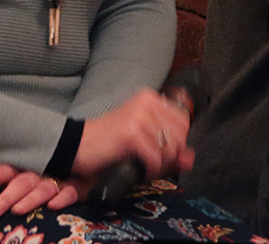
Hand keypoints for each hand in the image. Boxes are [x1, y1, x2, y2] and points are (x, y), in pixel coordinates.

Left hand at [0, 164, 83, 215]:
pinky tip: (53, 206)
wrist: (94, 144)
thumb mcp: (29, 162)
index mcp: (25, 163)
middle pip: (20, 182)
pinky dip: (62, 198)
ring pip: (42, 188)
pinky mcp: (79, 185)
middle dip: (5, 196)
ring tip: (17, 211)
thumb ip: (3, 170)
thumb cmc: (53, 158)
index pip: (1, 170)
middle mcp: (39, 170)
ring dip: (29, 199)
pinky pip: (71, 193)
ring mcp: (59, 177)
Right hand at [71, 88, 194, 181]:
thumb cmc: (109, 142)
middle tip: (156, 164)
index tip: (166, 153)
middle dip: (172, 156)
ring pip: (169, 149)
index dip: (179, 142)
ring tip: (147, 167)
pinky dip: (151, 170)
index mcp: (150, 98)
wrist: (77, 145)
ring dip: (161, 165)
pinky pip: (156, 158)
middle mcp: (146, 102)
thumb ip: (168, 147)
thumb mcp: (142, 140)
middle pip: (180, 136)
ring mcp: (139, 117)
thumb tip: (191, 159)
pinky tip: (142, 170)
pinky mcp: (131, 134)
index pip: (183, 121)